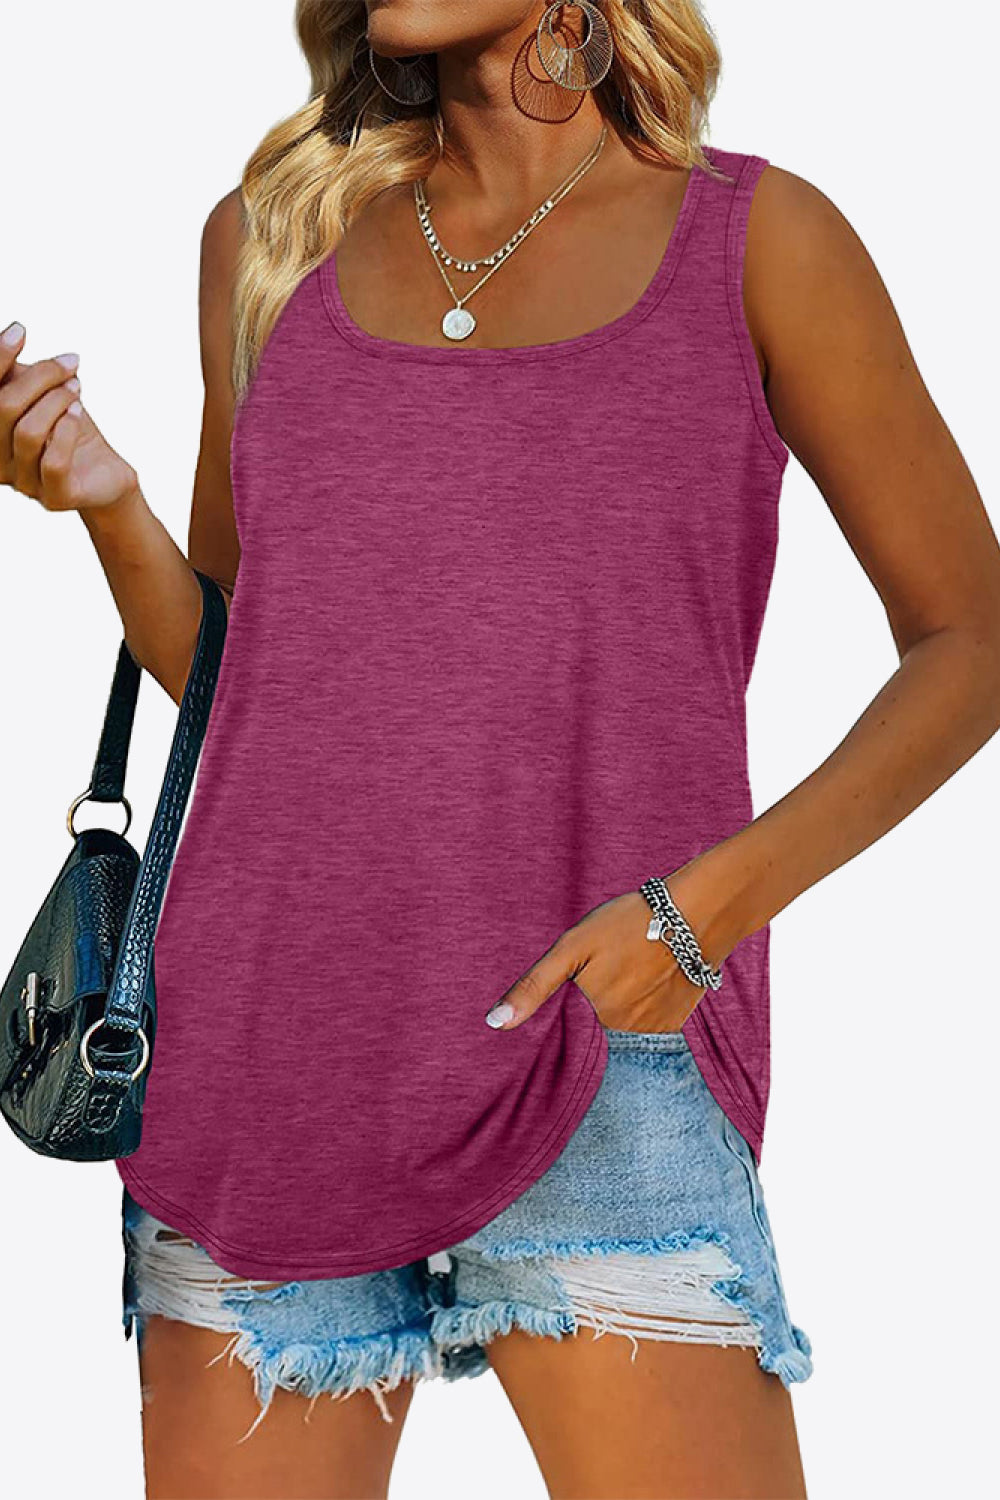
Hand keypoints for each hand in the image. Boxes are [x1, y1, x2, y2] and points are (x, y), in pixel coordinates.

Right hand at [0, 321, 139, 514]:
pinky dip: (68, 428)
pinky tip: (79, 411)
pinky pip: (53, 461)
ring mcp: (24, 485)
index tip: (20, 330)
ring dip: (58, 400)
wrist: (105, 472)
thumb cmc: (67, 428)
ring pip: (28, 432)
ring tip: (77, 387)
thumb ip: (16, 373)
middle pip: (3, 407)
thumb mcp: (40, 395)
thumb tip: (10, 334)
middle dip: (40, 376)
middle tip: (70, 363)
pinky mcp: (55, 498)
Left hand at [484, 852, 743, 1034]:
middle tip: (616, 963)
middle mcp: (621, 1037)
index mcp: (591, 1019)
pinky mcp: (675, 1027)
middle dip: (598, 1002)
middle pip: (595, 1027)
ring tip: (635, 968)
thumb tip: (493, 1024)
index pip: (566, 1030)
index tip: (581, 985)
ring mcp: (652, 1035)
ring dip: (623, 1006)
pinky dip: (646, 1008)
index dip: (569, 1008)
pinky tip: (652, 979)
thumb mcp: (572, 948)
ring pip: (622, 1028)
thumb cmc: (628, 923)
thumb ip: (533, 987)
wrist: (696, 915)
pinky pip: (650, 1028)